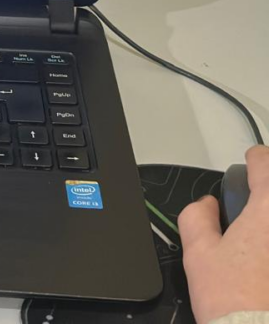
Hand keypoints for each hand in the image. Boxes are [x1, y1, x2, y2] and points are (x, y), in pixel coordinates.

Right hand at [179, 145, 268, 323]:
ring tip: (258, 236)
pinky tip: (263, 263)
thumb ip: (198, 218)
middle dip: (266, 194)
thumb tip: (207, 206)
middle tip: (257, 205)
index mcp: (266, 209)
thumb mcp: (199, 255)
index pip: (265, 164)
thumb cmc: (234, 300)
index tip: (252, 163)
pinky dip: (268, 248)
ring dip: (266, 224)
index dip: (256, 160)